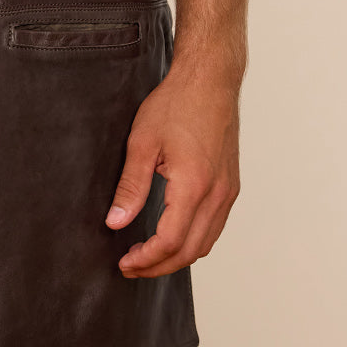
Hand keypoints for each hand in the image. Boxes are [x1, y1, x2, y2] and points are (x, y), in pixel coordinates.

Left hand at [105, 58, 240, 277]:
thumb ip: (130, 187)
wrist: (210, 80)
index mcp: (194, 185)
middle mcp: (217, 194)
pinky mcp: (231, 185)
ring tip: (148, 256)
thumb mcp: (142, 142)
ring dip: (178, 256)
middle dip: (160, 266)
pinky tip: (172, 234)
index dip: (147, 260)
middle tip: (132, 266)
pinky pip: (215, 226)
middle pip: (191, 251)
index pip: (171, 242)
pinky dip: (194, 240)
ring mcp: (228, 191)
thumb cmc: (176, 104)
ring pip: (206, 242)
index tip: (125, 262)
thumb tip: (115, 223)